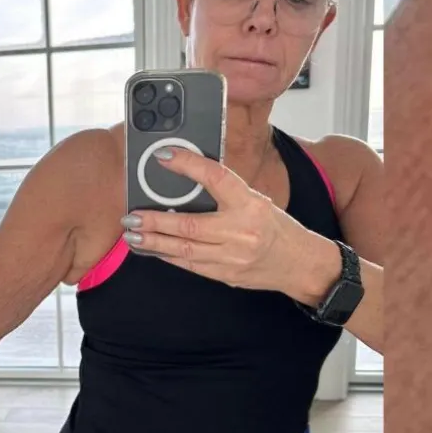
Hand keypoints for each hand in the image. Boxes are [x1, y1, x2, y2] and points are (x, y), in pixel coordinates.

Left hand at [120, 146, 339, 300]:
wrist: (299, 263)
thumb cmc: (276, 228)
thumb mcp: (256, 201)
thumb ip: (225, 194)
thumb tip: (186, 184)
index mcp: (251, 204)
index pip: (216, 178)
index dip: (188, 165)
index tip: (164, 157)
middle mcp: (242, 231)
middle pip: (191, 224)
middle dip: (156, 221)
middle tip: (133, 215)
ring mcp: (234, 257)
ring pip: (186, 250)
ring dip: (155, 242)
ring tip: (134, 235)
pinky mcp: (227, 275)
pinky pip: (192, 266)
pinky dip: (170, 257)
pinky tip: (155, 250)